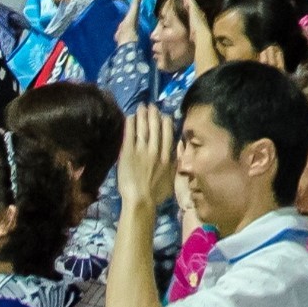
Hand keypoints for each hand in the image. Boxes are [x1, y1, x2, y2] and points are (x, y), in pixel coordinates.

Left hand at [119, 104, 177, 218]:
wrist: (140, 200)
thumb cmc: (156, 194)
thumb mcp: (172, 179)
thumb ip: (175, 164)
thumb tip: (179, 152)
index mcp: (167, 157)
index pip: (168, 133)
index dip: (166, 121)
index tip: (164, 115)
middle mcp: (155, 150)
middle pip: (155, 127)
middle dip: (153, 113)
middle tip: (151, 105)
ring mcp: (141, 150)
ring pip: (143, 127)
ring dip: (142, 115)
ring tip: (141, 106)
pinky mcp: (128, 153)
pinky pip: (130, 134)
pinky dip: (130, 124)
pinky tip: (130, 117)